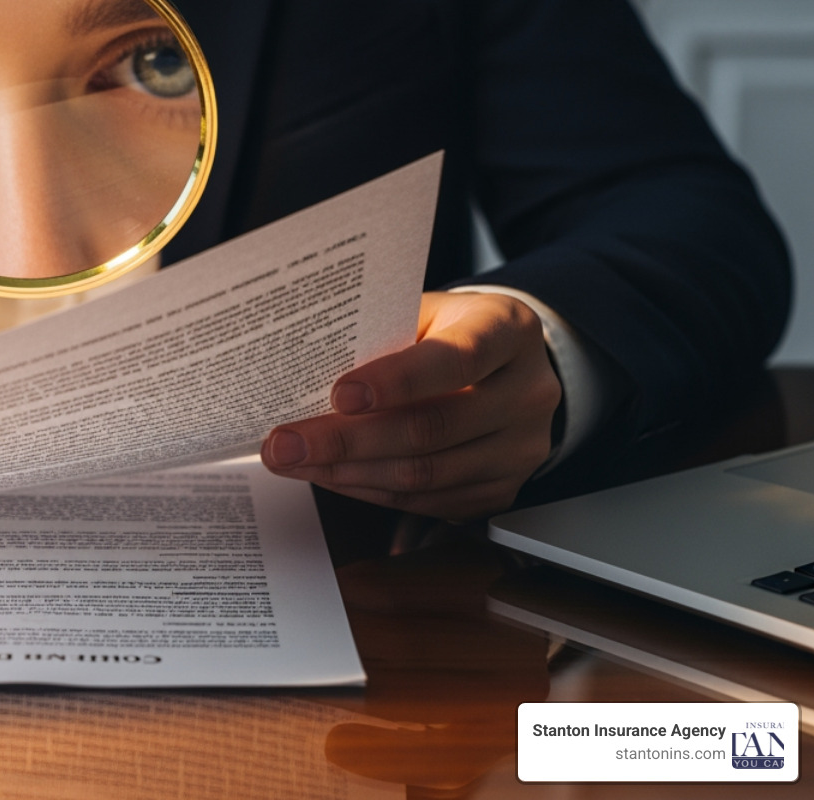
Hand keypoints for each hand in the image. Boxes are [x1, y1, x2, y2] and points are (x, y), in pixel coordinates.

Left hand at [261, 291, 560, 518]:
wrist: (506, 363)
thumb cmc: (451, 331)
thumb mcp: (425, 312)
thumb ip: (381, 335)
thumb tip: (303, 370)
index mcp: (507, 330)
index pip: (455, 358)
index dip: (396, 381)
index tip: (339, 395)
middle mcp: (526, 392)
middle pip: (432, 428)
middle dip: (347, 440)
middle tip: (287, 443)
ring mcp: (520, 448)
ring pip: (426, 475)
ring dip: (349, 473)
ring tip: (295, 462)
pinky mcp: (502, 489)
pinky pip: (427, 502)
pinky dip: (370, 491)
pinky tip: (332, 475)